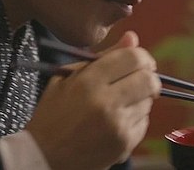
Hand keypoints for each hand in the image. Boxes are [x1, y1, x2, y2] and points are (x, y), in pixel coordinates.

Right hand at [26, 31, 159, 169]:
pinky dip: (135, 118)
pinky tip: (116, 120)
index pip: (133, 57)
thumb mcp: (68, 77)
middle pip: (149, 80)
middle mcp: (106, 103)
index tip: (138, 60)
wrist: (44, 155)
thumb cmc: (53, 113)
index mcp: (88, 82)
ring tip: (118, 103)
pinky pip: (144, 122)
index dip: (141, 56)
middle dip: (148, 76)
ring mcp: (117, 126)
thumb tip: (132, 38)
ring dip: (139, 98)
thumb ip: (102, 56)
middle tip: (138, 79)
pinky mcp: (124, 144)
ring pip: (148, 102)